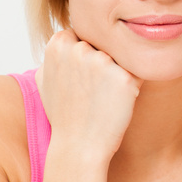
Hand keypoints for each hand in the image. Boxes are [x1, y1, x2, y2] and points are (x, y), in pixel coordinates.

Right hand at [36, 27, 140, 158]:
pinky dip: (130, 86)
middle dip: (101, 64)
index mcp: (58, 44)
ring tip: (103, 98)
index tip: (79, 80)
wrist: (79, 147)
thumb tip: (66, 35)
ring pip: (119, 58)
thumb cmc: (63, 114)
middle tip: (92, 92)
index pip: (82, 36)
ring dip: (116, 74)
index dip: (84, 59)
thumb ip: (56, 53)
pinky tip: (116, 103)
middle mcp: (80, 48)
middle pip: (102, 45)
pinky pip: (136, 73)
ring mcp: (102, 62)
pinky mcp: (124, 77)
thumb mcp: (45, 78)